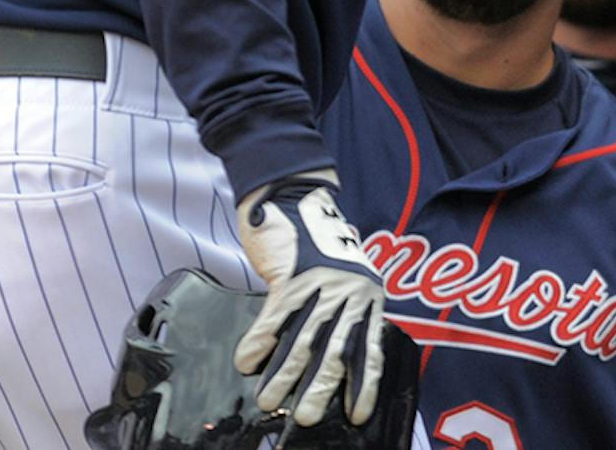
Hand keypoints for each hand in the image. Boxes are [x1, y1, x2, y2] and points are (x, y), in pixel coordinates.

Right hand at [234, 175, 386, 425]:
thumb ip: (344, 312)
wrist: (294, 197)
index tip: (356, 414)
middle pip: (336, 350)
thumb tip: (329, 359)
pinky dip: (258, 343)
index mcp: (368, 296)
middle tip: (307, 418)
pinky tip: (246, 363)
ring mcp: (320, 283)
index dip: (363, 385)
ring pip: (302, 340)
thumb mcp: (343, 276)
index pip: (370, 348)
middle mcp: (350, 292)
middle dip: (320, 389)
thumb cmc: (318, 242)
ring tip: (269, 401)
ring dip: (283, 375)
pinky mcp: (290, 274)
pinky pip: (273, 318)